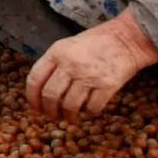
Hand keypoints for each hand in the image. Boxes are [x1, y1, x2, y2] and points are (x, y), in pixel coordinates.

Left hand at [25, 8, 157, 122]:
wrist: (125, 39)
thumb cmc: (94, 43)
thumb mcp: (67, 46)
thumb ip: (53, 65)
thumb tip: (41, 92)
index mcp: (56, 53)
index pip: (35, 79)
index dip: (32, 98)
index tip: (35, 108)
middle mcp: (70, 64)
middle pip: (50, 96)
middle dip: (49, 111)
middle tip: (53, 117)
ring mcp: (89, 75)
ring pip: (70, 105)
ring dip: (69, 116)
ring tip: (71, 118)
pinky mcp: (107, 85)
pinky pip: (92, 108)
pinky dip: (89, 113)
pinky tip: (89, 111)